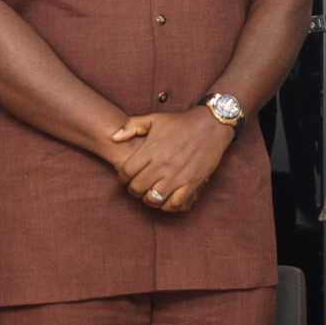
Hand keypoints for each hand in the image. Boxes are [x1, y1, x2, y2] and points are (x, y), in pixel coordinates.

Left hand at [112, 108, 233, 213]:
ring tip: (149, 194)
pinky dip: (167, 205)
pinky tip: (166, 199)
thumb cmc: (181, 122)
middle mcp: (162, 164)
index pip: (126, 171)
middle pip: (137, 187)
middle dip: (133, 190)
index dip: (122, 177)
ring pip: (154, 198)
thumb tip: (114, 137)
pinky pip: (174, 203)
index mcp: (151, 149)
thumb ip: (132, 126)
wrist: (211, 126)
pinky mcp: (191, 183)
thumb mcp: (155, 118)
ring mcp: (177, 176)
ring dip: (148, 199)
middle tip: (136, 187)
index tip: (126, 177)